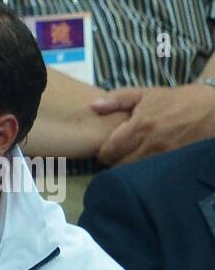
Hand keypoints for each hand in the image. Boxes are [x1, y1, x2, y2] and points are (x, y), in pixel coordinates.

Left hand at [91, 84, 214, 165]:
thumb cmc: (178, 100)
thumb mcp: (147, 93)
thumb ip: (118, 99)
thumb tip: (92, 107)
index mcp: (140, 126)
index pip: (109, 152)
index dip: (102, 154)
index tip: (105, 152)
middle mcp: (150, 144)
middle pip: (119, 167)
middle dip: (114, 164)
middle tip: (116, 159)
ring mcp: (165, 156)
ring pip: (135, 174)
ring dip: (129, 171)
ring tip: (129, 163)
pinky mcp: (176, 164)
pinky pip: (153, 176)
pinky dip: (145, 175)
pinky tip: (145, 169)